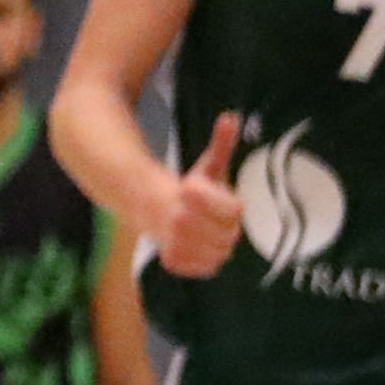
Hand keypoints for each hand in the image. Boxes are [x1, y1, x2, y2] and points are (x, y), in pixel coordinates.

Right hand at [159, 112, 245, 278]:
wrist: (148, 208)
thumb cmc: (188, 188)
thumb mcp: (206, 165)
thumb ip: (221, 144)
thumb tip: (232, 116)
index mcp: (190, 193)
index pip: (236, 211)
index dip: (231, 207)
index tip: (219, 200)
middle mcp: (179, 220)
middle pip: (230, 235)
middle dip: (226, 228)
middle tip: (215, 219)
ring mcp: (174, 243)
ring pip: (220, 254)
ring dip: (219, 245)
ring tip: (208, 233)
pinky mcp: (171, 261)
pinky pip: (206, 268)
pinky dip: (207, 261)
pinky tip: (199, 247)